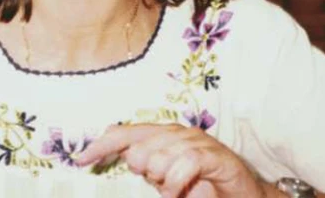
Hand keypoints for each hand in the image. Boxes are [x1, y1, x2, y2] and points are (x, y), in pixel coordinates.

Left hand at [77, 123, 267, 197]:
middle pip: (139, 148)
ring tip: (175, 191)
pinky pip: (185, 163)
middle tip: (162, 185)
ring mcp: (197, 141)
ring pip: (159, 157)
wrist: (244, 196)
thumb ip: (149, 168)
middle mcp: (178, 132)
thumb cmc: (203, 187)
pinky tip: (179, 191)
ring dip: (163, 182)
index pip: (125, 134)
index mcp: (163, 135)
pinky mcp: (214, 155)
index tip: (80, 159)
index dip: (101, 145)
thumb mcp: (168, 180)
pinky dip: (177, 181)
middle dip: (145, 173)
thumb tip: (125, 157)